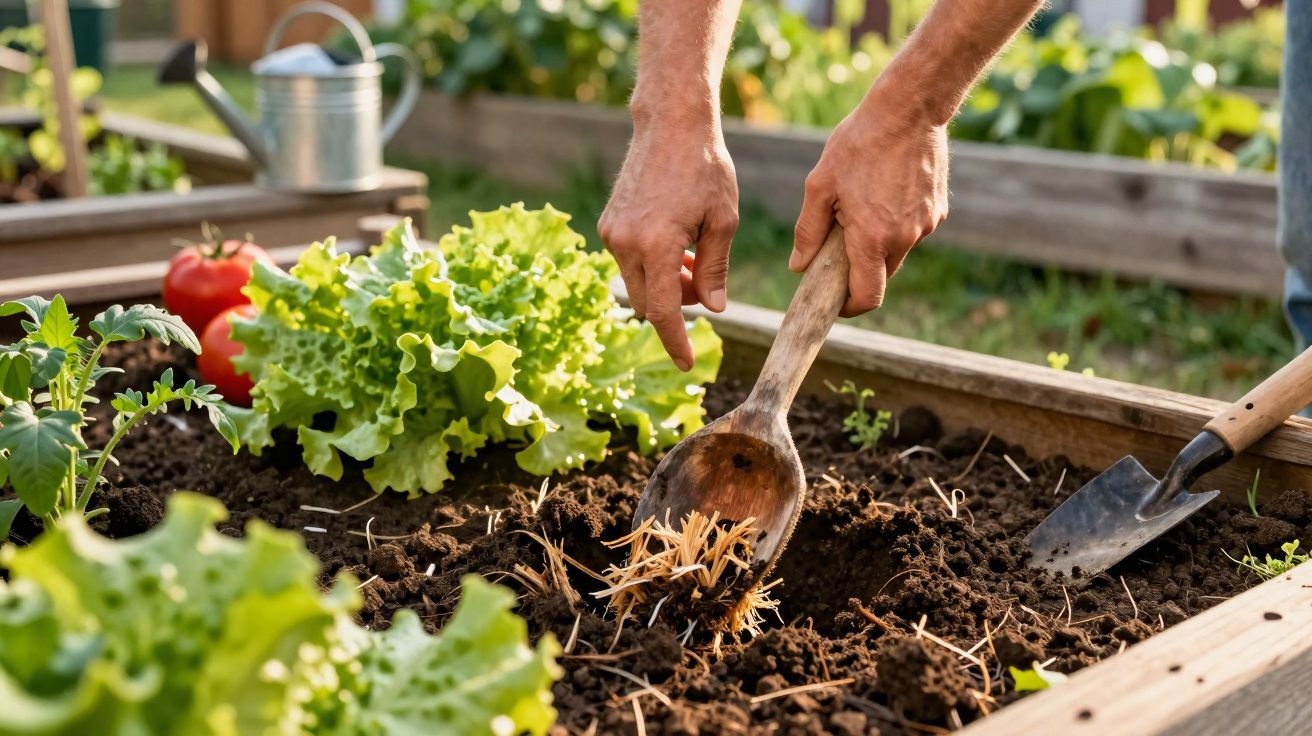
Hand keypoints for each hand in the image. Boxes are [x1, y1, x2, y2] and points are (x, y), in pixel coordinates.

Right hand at [599, 121, 738, 370]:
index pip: (662, 312)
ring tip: (693, 257)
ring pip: (636, 283)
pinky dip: (652, 264)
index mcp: (656, 245)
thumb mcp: (723, 220)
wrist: (670, 124)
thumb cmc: (705, 167)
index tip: (686, 363)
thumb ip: (716, 269)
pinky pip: (628, 261)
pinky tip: (676, 242)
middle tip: (705, 284)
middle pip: (647, 302)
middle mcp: (625, 243)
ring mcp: (611, 233)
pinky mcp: (607, 224)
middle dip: (675, 306)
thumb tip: (714, 309)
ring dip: (664, 284)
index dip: (675, 341)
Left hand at [790, 86, 949, 316]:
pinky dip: (895, 225)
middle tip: (837, 246)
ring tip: (859, 208)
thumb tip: (798, 266)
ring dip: (877, 245)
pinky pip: (912, 231)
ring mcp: (926, 225)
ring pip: (897, 253)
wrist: (910, 107)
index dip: (849, 306)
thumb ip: (808, 231)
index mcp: (872, 238)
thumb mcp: (820, 185)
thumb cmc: (859, 143)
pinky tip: (883, 193)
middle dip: (858, 272)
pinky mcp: (939, 210)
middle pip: (880, 277)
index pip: (866, 297)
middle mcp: (905, 238)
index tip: (834, 300)